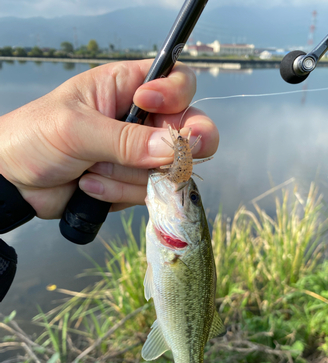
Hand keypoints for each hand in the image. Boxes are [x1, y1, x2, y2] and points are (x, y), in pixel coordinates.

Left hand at [0, 60, 218, 218]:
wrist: (15, 182)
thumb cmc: (34, 137)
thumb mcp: (77, 129)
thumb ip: (126, 140)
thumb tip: (173, 148)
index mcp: (127, 88)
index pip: (177, 82)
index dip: (176, 94)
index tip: (150, 105)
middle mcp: (141, 121)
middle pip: (189, 130)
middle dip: (178, 148)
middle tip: (168, 159)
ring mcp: (139, 156)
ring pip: (165, 170)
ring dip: (126, 177)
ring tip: (90, 171)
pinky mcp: (133, 184)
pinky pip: (147, 193)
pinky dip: (119, 194)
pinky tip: (89, 186)